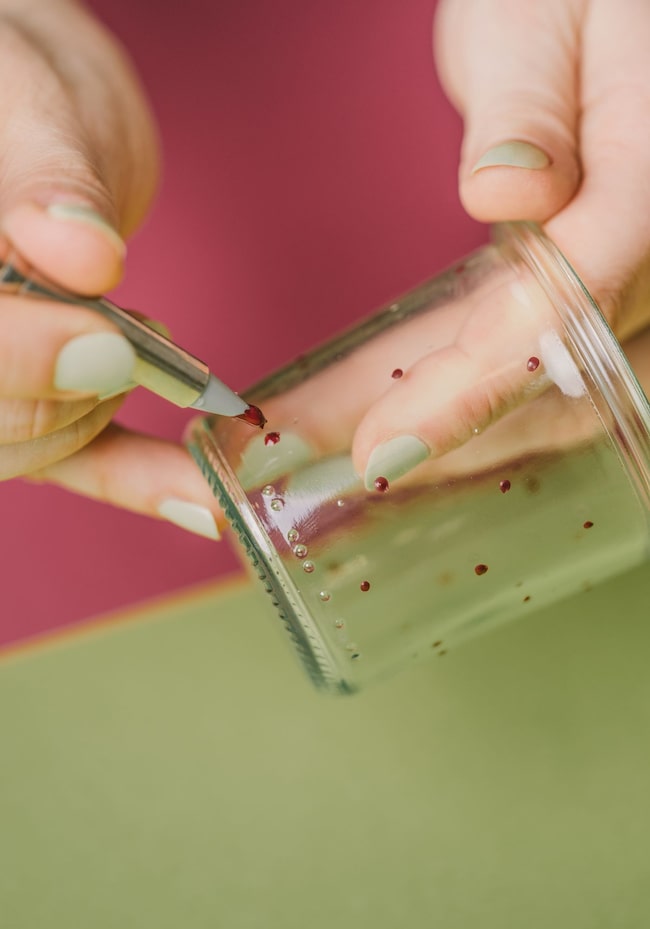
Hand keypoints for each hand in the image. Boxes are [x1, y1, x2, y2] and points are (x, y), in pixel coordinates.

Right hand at [0, 0, 219, 538]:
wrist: (35, 123)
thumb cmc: (18, 90)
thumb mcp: (25, 100)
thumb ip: (45, 177)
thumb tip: (81, 257)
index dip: (22, 356)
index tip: (107, 341)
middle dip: (70, 391)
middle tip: (133, 338)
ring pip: (33, 447)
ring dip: (106, 411)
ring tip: (147, 339)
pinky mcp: (36, 399)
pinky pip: (80, 458)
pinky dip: (140, 479)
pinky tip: (202, 502)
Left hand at [346, 0, 649, 485]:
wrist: (609, 6)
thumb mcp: (546, 12)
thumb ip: (532, 104)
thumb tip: (507, 192)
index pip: (565, 306)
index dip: (476, 387)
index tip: (386, 447)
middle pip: (556, 380)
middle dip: (437, 431)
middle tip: (325, 462)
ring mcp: (631, 277)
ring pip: (544, 388)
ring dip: (437, 424)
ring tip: (330, 440)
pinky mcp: (592, 284)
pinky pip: (533, 359)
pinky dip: (459, 390)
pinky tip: (391, 406)